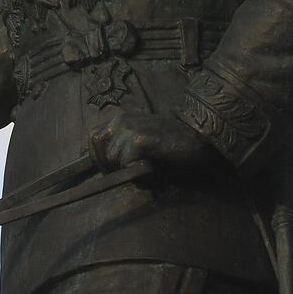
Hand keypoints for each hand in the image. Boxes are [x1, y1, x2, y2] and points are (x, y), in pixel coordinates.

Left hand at [88, 113, 223, 173]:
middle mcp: (121, 120)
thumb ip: (122, 151)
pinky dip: (139, 173)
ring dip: (129, 172)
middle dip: (113, 168)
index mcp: (119, 120)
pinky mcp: (140, 138)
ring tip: (149, 171)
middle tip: (136, 172)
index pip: (92, 140)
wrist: (200, 140)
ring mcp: (129, 128)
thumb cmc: (171, 146)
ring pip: (112, 160)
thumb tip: (104, 173)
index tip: (114, 171)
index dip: (100, 159)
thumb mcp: (141, 145)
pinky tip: (154, 171)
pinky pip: (126, 163)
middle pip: (98, 152)